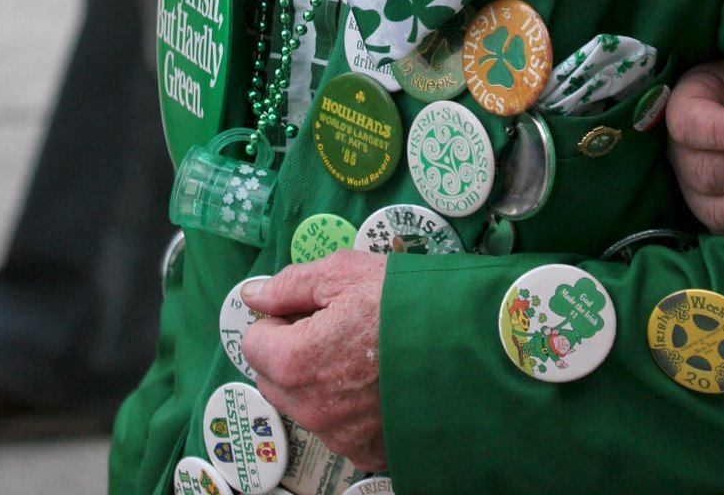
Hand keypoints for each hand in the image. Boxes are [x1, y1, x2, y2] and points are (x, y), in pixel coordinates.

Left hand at [241, 251, 387, 469]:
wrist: (469, 342)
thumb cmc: (406, 304)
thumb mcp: (344, 273)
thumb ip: (291, 284)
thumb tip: (255, 293)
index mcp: (297, 362)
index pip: (254, 343)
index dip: (280, 320)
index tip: (309, 310)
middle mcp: (312, 408)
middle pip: (274, 378)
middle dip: (292, 351)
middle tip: (335, 327)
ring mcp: (340, 435)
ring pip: (305, 404)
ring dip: (318, 379)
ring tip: (362, 352)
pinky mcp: (368, 450)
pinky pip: (338, 427)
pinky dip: (347, 406)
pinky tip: (376, 381)